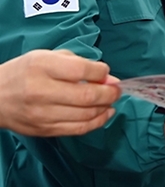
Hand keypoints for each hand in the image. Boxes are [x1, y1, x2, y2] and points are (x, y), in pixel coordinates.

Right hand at [0, 49, 121, 136]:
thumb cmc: (24, 72)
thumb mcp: (46, 56)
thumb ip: (77, 62)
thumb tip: (106, 76)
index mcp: (42, 67)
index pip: (81, 70)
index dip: (101, 71)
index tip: (106, 72)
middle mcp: (41, 91)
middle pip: (86, 95)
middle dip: (109, 93)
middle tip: (117, 89)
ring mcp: (42, 114)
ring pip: (85, 115)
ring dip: (106, 107)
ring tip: (112, 101)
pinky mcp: (44, 130)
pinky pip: (77, 129)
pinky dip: (96, 122)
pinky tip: (105, 113)